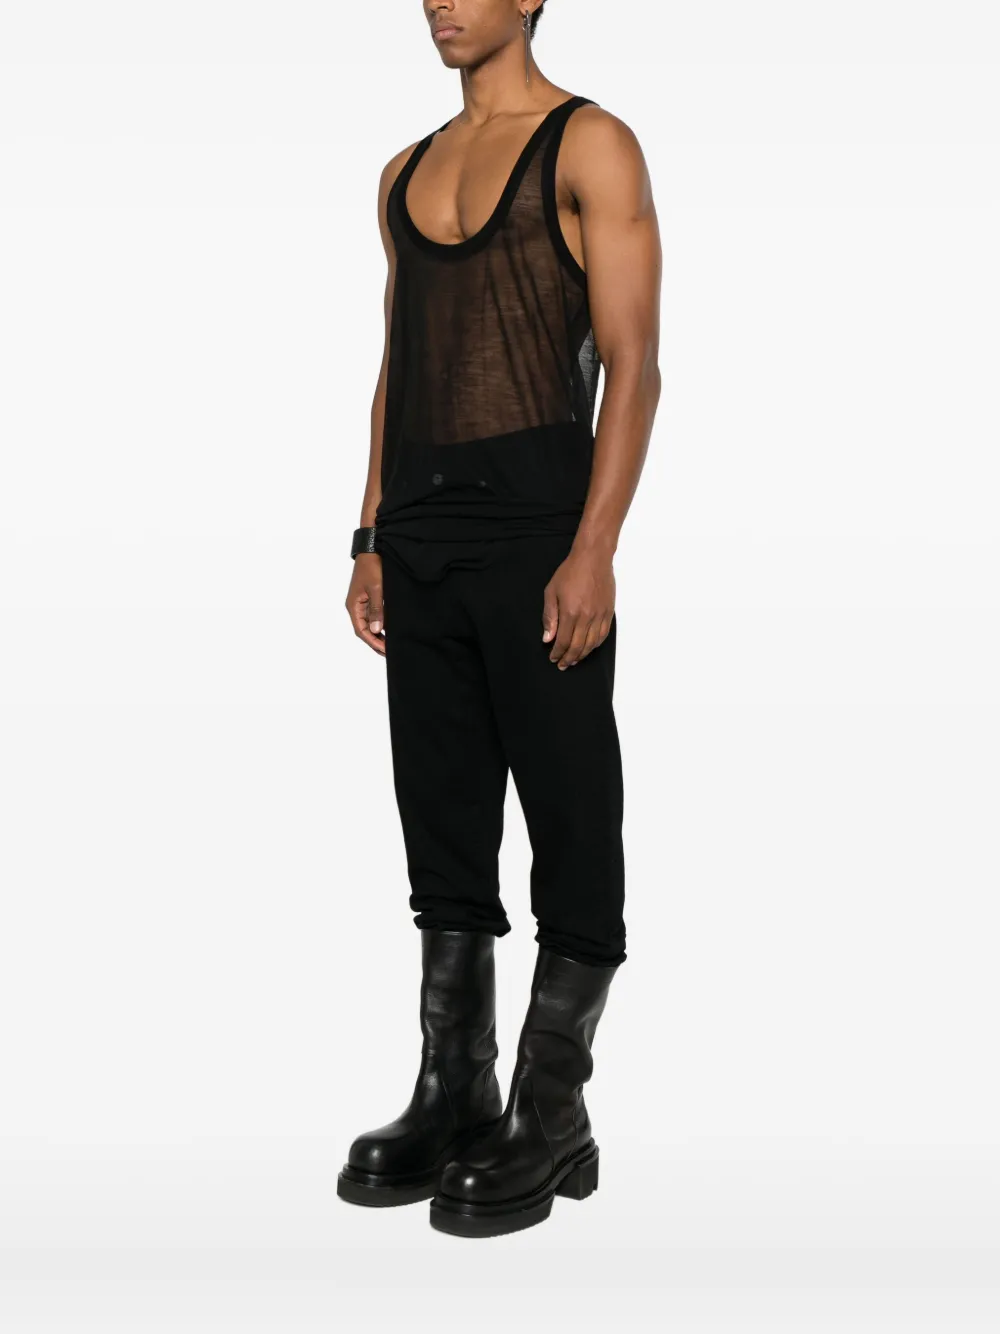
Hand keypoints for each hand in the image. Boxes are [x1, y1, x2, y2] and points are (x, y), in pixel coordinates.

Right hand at [346, 553, 385, 654]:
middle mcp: (356, 606)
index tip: (385, 650)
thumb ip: (377, 610)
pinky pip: (373, 616)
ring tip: (390, 645)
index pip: (361, 631)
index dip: (373, 642)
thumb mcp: (377, 588)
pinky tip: (389, 630)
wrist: (372, 549)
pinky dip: (380, 625)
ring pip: (369, 624)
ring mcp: (362, 603)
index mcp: (353, 605)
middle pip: (364, 630)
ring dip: (378, 635)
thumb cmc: (372, 566)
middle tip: (389, 652)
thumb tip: (377, 630)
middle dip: (375, 642)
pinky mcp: (368, 598)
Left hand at [541, 549, 615, 668]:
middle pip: (577, 646)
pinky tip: (589, 648)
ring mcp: (599, 615)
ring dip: (582, 655)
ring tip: (574, 660)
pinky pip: (603, 635)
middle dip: (568, 658)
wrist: (593, 558)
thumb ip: (549, 617)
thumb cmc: (570, 572)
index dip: (557, 653)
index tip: (553, 658)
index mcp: (570, 613)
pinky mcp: (608, 612)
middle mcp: (586, 617)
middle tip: (563, 664)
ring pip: (591, 644)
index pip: (563, 641)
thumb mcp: (551, 592)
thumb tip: (547, 638)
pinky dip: (595, 645)